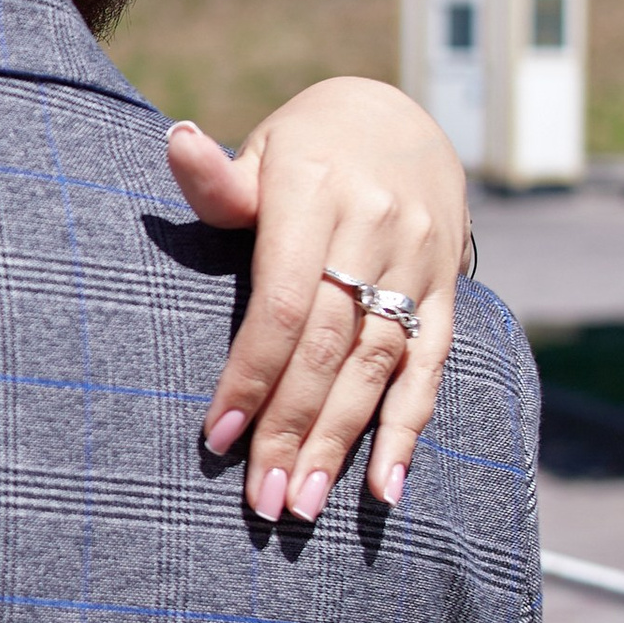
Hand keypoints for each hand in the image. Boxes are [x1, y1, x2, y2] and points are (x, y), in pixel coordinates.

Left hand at [169, 77, 466, 519]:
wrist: (400, 118)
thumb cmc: (304, 149)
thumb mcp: (261, 152)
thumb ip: (219, 179)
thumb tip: (176, 144)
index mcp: (315, 194)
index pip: (282, 304)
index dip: (251, 374)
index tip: (218, 438)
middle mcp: (374, 228)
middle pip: (327, 347)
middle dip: (293, 429)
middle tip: (264, 499)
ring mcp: (417, 261)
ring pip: (376, 365)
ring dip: (341, 442)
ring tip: (305, 504)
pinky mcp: (447, 287)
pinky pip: (430, 365)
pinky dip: (409, 429)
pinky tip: (385, 488)